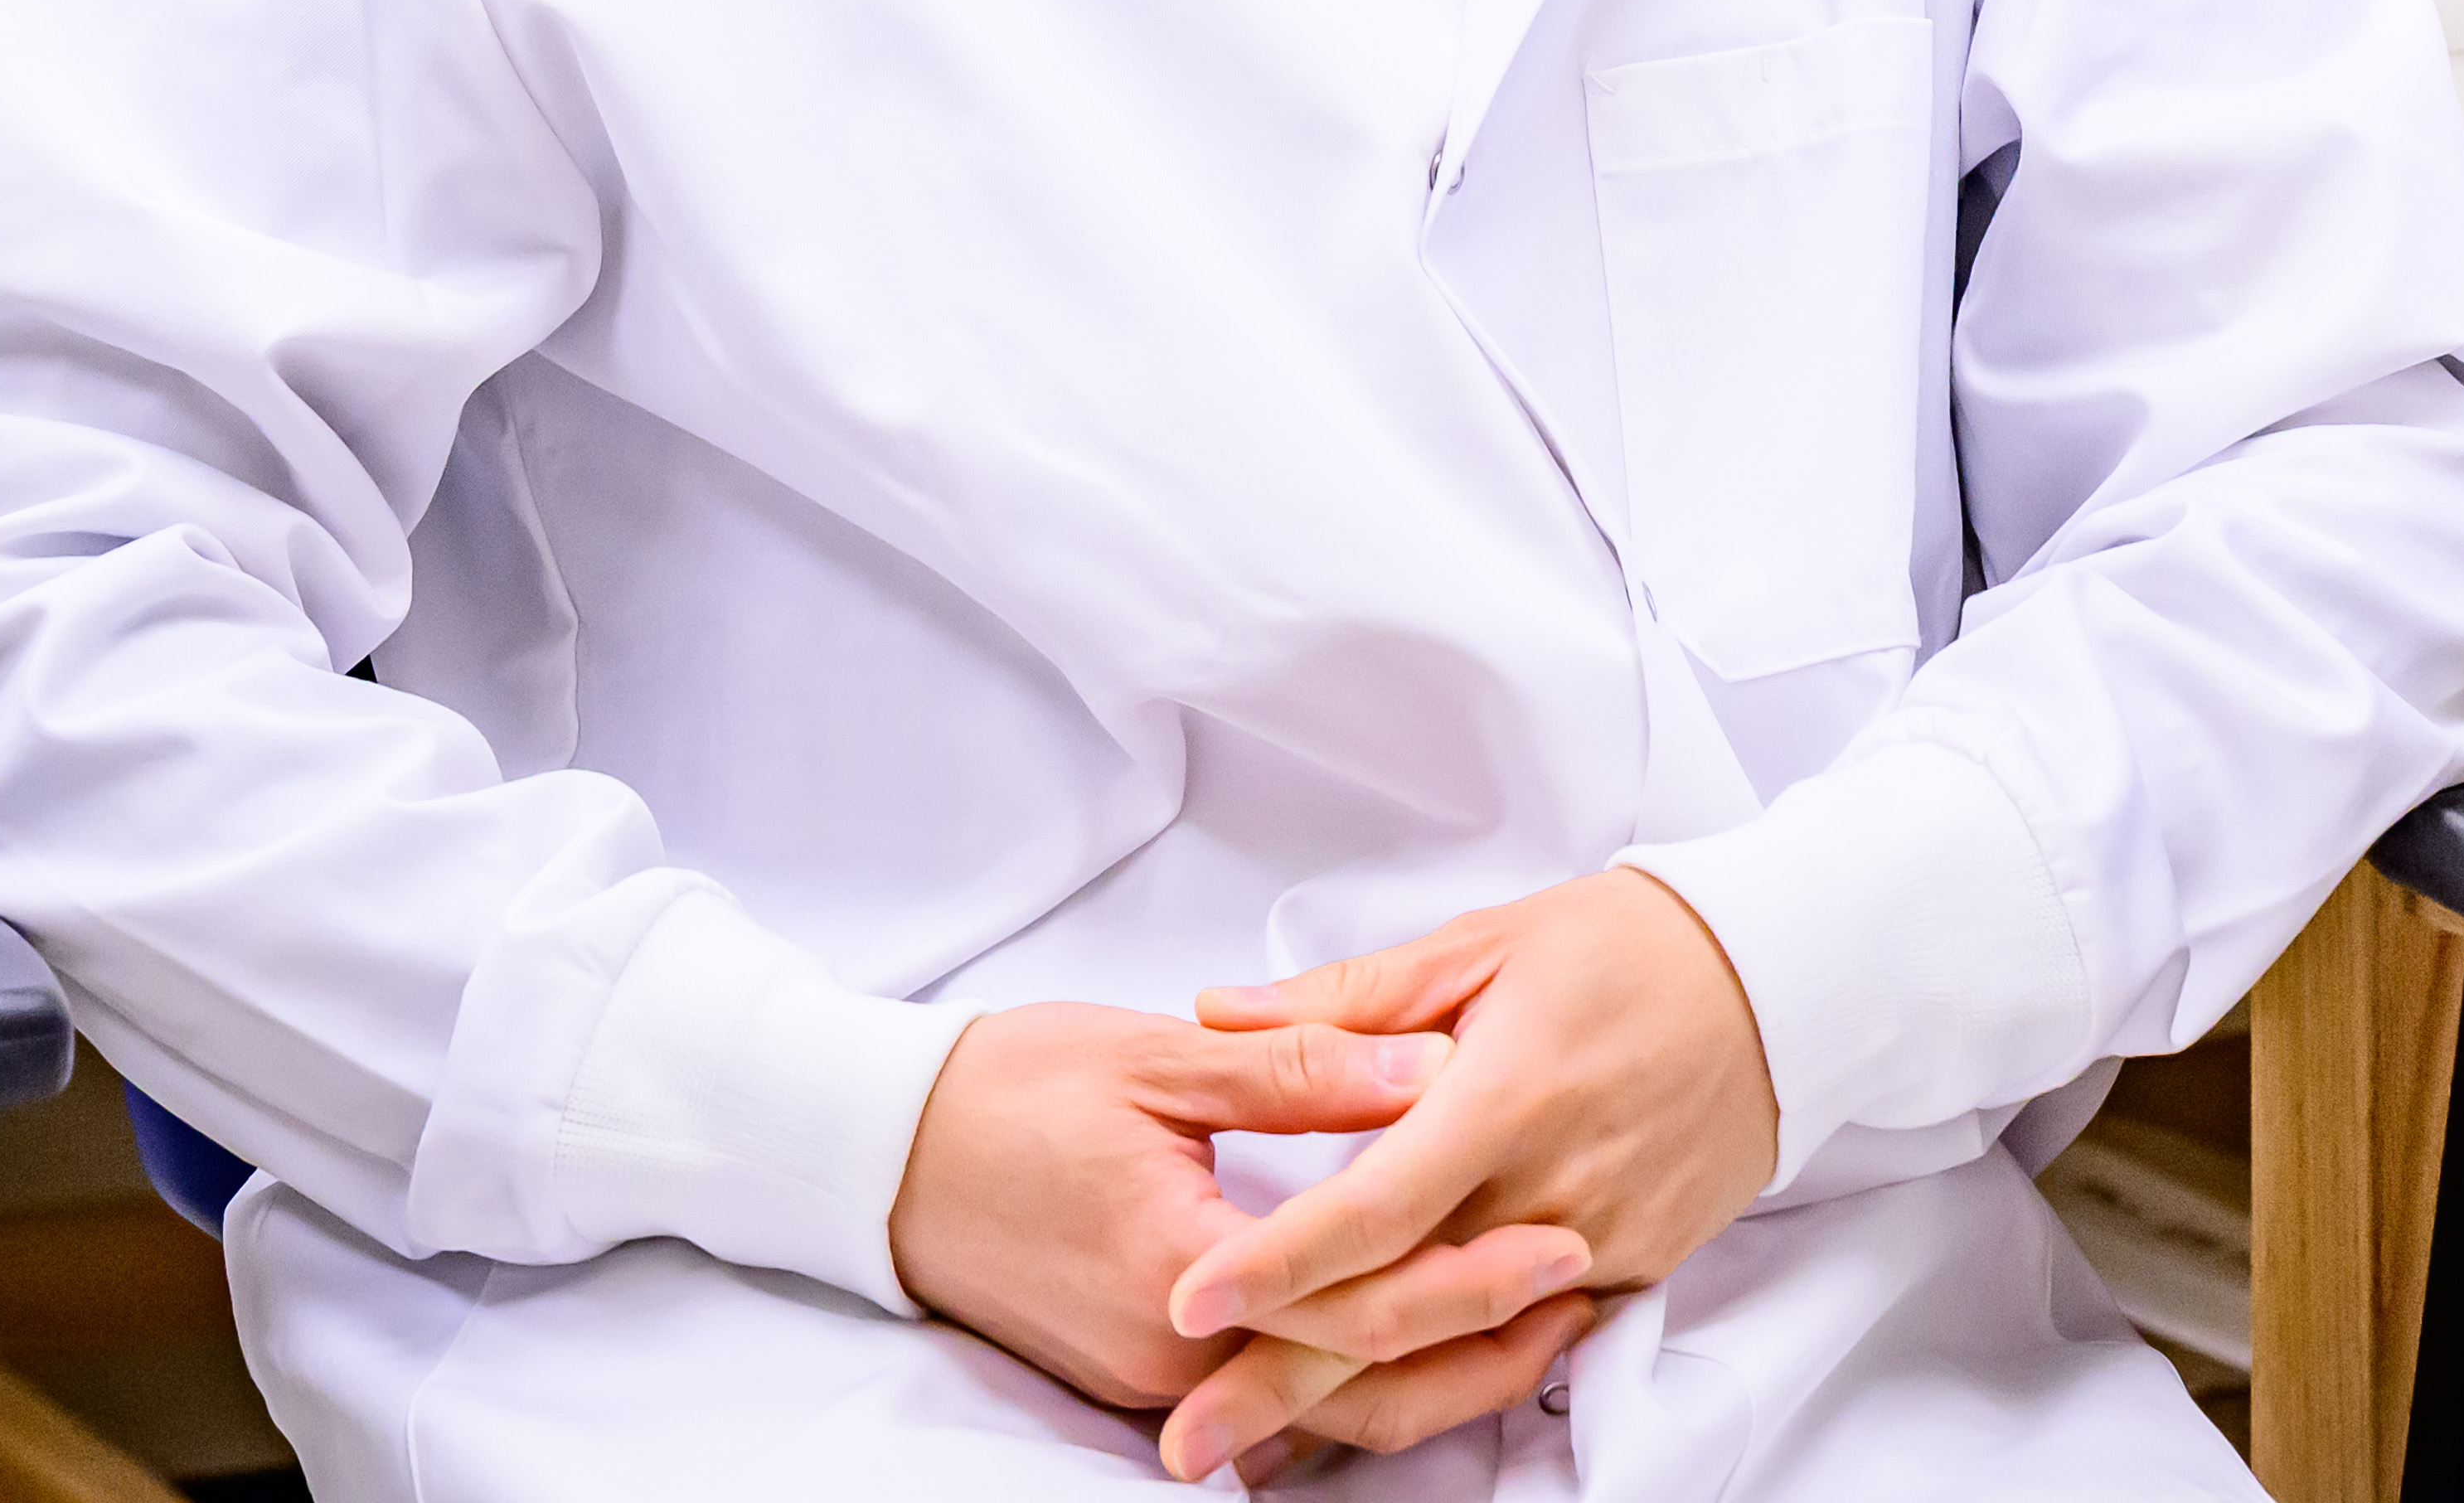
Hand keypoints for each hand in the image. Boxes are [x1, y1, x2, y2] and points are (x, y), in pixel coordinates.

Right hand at [885, 999, 1595, 1467]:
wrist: (879, 1160)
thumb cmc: (1007, 1092)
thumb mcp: (1156, 1057)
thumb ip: (1297, 1068)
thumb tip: (1430, 1064)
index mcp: (1185, 1270)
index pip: (1363, 1303)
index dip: (1473, 1277)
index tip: (1564, 1241)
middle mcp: (1176, 1355)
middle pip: (1362, 1383)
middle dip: (1482, 1345)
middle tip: (1584, 1289)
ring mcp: (1157, 1378)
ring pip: (1326, 1405)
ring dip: (1434, 1369)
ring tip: (1537, 1321)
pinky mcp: (1144, 1372)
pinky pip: (1278, 1394)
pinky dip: (1360, 1372)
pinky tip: (1423, 1333)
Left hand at [1152, 869, 1779, 1480]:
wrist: (1776, 985)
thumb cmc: (1621, 947)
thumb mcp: (1480, 942)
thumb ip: (1346, 1001)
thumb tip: (1218, 1013)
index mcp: (1505, 1098)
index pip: (1372, 1210)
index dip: (1275, 1265)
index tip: (1189, 1303)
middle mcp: (1552, 1191)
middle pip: (1401, 1312)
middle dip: (1284, 1382)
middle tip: (1185, 1437)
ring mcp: (1600, 1246)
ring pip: (1459, 1355)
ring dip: (1353, 1407)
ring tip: (1258, 1450)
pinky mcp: (1632, 1273)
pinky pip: (1525, 1351)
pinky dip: (1444, 1385)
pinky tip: (1366, 1411)